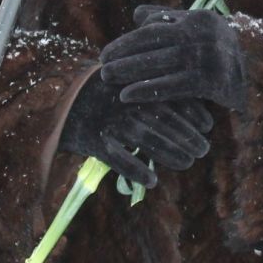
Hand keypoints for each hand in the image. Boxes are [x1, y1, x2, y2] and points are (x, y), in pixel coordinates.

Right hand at [59, 78, 213, 188]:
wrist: (55, 102)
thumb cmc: (97, 92)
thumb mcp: (123, 81)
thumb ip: (150, 88)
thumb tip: (185, 103)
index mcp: (135, 85)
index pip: (171, 99)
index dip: (194, 114)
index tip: (208, 126)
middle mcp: (125, 103)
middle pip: (165, 123)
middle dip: (188, 137)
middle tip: (202, 149)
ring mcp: (110, 122)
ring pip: (148, 142)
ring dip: (172, 155)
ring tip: (187, 163)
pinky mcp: (94, 141)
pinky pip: (120, 160)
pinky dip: (137, 172)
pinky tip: (152, 181)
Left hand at [101, 6, 247, 112]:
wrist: (252, 81)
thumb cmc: (216, 54)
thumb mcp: (196, 32)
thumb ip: (169, 21)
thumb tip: (137, 14)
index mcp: (198, 19)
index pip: (154, 28)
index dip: (127, 41)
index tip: (106, 52)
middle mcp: (204, 35)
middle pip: (155, 44)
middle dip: (124, 55)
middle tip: (101, 67)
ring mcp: (209, 58)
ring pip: (161, 64)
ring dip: (130, 71)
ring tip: (107, 78)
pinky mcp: (212, 81)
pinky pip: (172, 86)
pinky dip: (147, 90)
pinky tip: (127, 95)